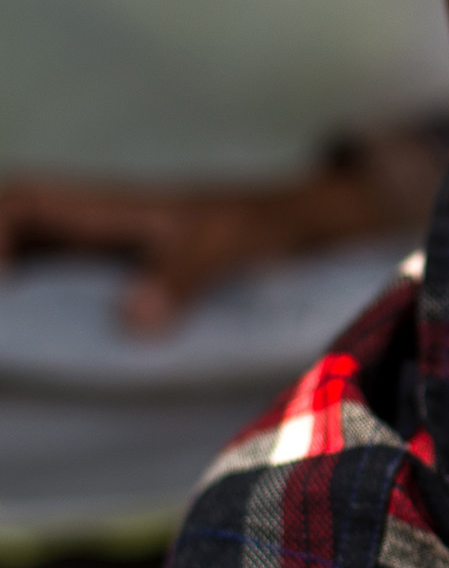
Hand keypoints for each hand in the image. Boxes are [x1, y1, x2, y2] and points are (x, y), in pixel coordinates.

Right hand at [0, 165, 404, 333]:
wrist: (300, 227)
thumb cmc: (261, 223)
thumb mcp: (227, 243)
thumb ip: (186, 273)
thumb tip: (134, 319)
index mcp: (105, 207)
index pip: (24, 200)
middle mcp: (91, 229)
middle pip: (18, 234)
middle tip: (9, 343)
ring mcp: (101, 258)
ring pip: (34, 267)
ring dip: (19, 304)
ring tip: (20, 358)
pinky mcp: (121, 285)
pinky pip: (63, 299)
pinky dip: (44, 324)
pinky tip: (52, 367)